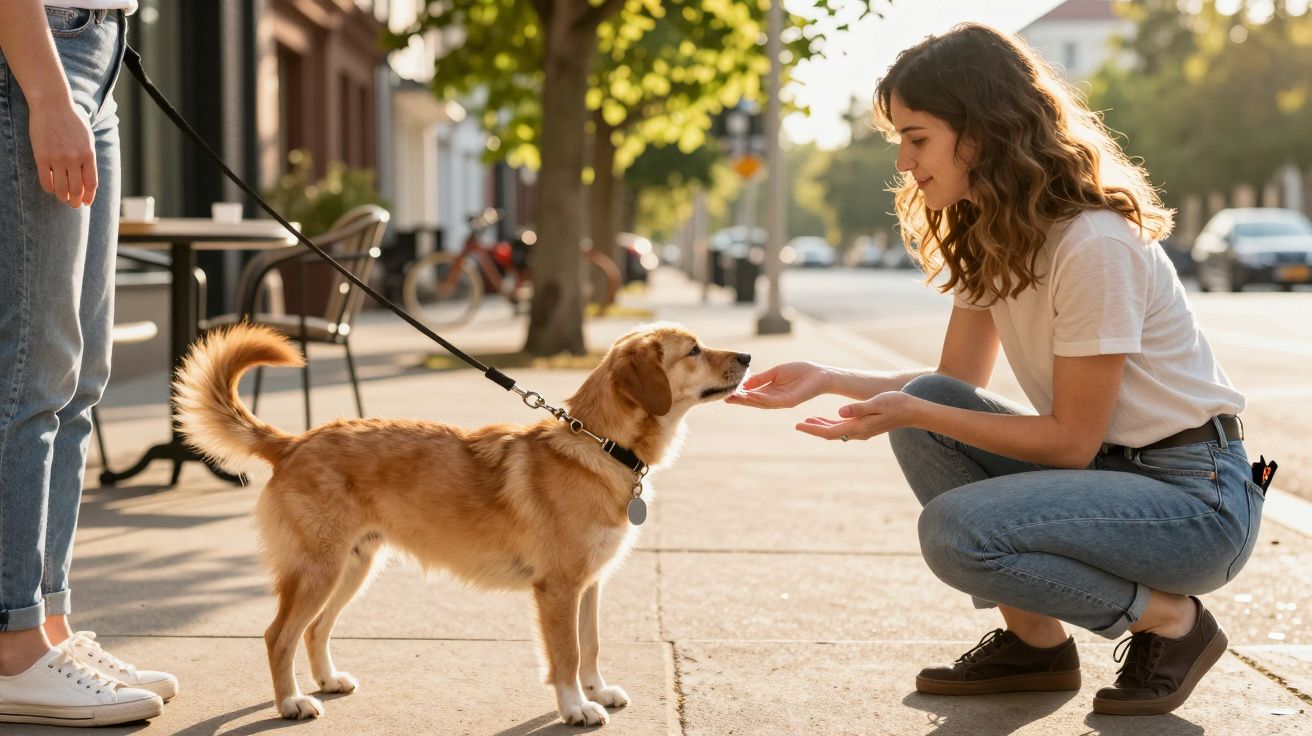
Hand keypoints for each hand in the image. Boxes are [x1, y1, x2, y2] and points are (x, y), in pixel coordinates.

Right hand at [28, 98, 96, 207]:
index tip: (86, 202)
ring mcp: (57, 158)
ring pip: (61, 188)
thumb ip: (88, 157)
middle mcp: (74, 158)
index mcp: (88, 154)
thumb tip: (87, 178)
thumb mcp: (87, 138)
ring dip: (62, 197)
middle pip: (76, 189)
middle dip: (75, 201)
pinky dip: (49, 188)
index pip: (91, 183)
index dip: (89, 196)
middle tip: (73, 204)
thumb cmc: (72, 120)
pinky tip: (51, 189)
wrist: (52, 105)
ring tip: (62, 199)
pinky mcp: (41, 156)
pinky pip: (45, 180)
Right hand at [725, 361, 829, 408]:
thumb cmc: (800, 371)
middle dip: (740, 399)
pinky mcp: (789, 401)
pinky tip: (751, 395)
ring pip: (761, 402)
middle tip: (725, 398)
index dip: (740, 394)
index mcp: (771, 392)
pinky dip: (761, 398)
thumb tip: (744, 382)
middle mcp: (774, 399)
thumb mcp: (776, 372)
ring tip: (733, 397)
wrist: (820, 374)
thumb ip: (761, 378)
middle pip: (754, 401)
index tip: (726, 392)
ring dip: (747, 400)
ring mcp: (781, 402)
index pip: (752, 395)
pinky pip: (772, 401)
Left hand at [796, 390, 924, 441]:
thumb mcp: (876, 403)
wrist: (914, 411)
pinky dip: (832, 424)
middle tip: (797, 424)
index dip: (813, 430)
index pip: (830, 432)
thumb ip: (858, 408)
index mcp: (859, 427)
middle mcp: (859, 432)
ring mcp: (862, 431)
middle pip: (830, 434)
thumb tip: (839, 412)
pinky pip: (844, 428)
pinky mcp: (866, 427)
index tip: (798, 425)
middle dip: (813, 429)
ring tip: (807, 421)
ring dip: (821, 426)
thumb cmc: (897, 404)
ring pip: (836, 431)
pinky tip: (826, 418)